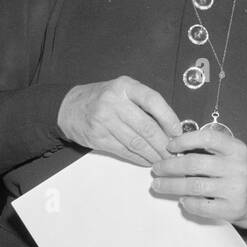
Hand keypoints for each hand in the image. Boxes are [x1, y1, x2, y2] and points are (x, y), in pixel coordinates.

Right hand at [57, 77, 182, 164]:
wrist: (69, 107)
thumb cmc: (102, 98)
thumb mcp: (123, 90)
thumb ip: (144, 103)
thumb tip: (170, 126)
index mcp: (125, 86)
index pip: (153, 101)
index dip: (168, 118)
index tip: (177, 131)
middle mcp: (114, 101)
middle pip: (146, 126)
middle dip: (164, 143)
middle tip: (174, 153)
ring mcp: (104, 120)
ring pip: (136, 142)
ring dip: (153, 154)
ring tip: (164, 160)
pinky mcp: (98, 137)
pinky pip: (124, 151)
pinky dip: (138, 158)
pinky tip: (147, 160)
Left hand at [149, 128, 246, 229]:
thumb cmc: (242, 174)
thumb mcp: (233, 154)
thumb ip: (211, 150)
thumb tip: (175, 150)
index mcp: (236, 149)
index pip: (207, 138)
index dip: (184, 140)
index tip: (169, 146)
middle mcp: (237, 167)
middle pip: (194, 164)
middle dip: (169, 166)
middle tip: (156, 169)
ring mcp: (235, 189)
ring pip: (194, 186)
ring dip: (171, 186)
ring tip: (159, 185)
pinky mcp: (232, 208)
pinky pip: (202, 206)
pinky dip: (188, 203)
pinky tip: (182, 200)